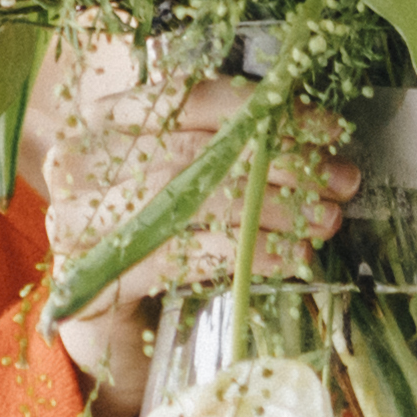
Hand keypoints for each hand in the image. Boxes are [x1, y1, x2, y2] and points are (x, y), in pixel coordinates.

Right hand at [37, 31, 356, 416]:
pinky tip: (287, 257)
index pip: (191, 97)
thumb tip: (320, 144)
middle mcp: (80, 159)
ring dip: (268, 210)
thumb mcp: (194, 181)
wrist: (110, 320)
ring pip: (189, 200)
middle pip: (195, 150)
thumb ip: (233, 150)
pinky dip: (243, 254)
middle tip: (339, 183)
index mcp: (108, 117)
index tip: (327, 130)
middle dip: (280, 164)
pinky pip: (181, 255)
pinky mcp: (91, 275)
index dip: (265, 111)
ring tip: (322, 221)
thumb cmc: (157, 237)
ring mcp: (77, 218)